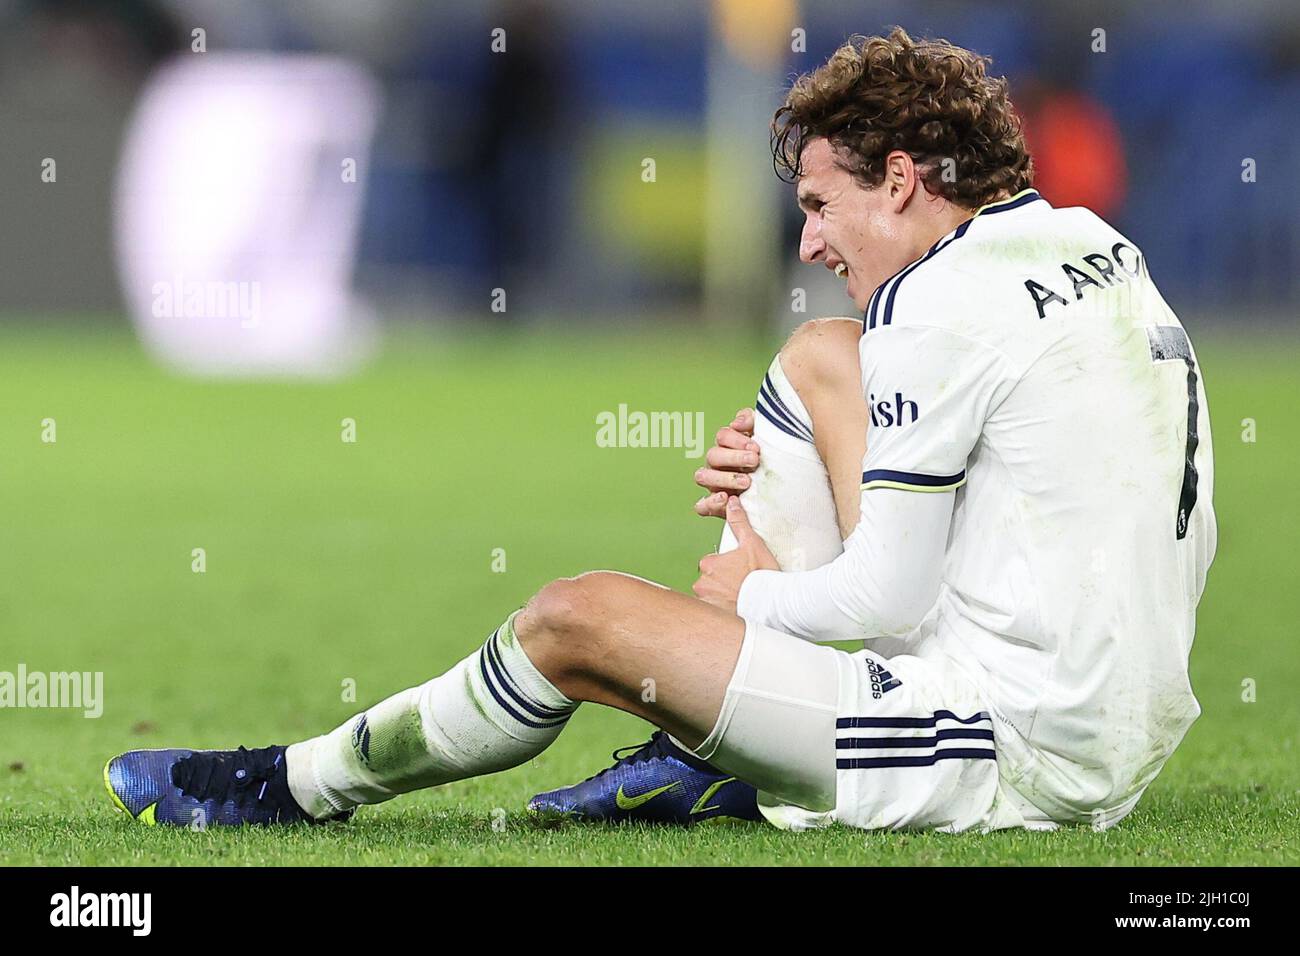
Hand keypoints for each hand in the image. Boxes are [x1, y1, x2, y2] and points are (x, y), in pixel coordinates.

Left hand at [693, 496, 778, 612]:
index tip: (739, 572)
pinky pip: (713, 612)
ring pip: (711, 596)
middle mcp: (702, 583)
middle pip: (710, 581)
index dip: (726, 567)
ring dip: (721, 597)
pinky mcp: (713, 616)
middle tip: (741, 585)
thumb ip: (739, 523)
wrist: (772, 602)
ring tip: (741, 598)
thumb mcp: (752, 543)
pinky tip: (736, 609)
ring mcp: (706, 601)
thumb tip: (732, 503)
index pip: (711, 564)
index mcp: (709, 564)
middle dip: (722, 583)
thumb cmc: (763, 574)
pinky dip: (722, 611)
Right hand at [694, 408, 760, 518]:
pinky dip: (710, 502)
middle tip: (754, 461)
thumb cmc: (771, 461)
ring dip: (723, 478)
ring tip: (746, 482)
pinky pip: (701, 506)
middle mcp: (718, 464)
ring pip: (702, 476)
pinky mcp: (716, 506)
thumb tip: (737, 423)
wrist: (784, 493)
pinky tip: (726, 498)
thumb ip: (752, 421)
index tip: (756, 447)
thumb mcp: (767, 437)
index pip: (722, 436)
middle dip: (734, 458)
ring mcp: (714, 484)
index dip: (736, 440)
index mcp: (728, 446)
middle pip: (713, 455)